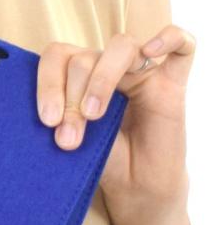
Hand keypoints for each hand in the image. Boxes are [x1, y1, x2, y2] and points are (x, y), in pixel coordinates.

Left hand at [36, 25, 195, 210]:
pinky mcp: (172, 83)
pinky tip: (151, 50)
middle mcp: (105, 66)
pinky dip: (168, 38)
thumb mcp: (70, 138)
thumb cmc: (97, 159)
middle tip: (68, 137)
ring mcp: (140, 72)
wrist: (132, 186)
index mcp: (75, 74)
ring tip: (93, 115)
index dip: (47, 83)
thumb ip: (58, 118)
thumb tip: (43, 112)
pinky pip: (182, 46)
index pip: (57, 56)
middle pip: (84, 57)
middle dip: (71, 98)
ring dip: (101, 80)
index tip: (46, 120)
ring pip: (121, 47)